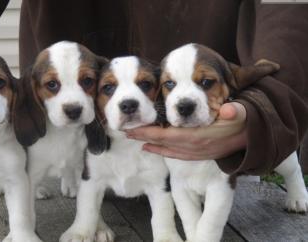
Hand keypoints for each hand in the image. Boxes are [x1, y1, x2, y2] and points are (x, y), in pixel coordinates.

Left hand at [126, 102, 246, 159]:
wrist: (251, 139)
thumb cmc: (243, 124)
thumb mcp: (242, 115)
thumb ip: (236, 112)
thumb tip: (231, 112)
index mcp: (201, 137)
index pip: (169, 136)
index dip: (151, 133)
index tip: (135, 129)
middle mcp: (195, 148)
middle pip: (164, 144)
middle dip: (144, 138)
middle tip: (126, 132)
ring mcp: (196, 153)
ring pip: (167, 150)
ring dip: (150, 144)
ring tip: (134, 139)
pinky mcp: (198, 154)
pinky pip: (174, 154)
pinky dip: (161, 151)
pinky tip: (151, 147)